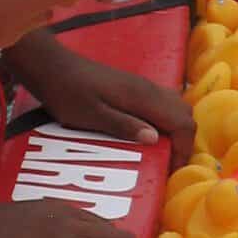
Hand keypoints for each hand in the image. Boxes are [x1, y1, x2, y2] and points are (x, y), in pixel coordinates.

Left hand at [13, 39, 200, 167]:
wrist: (52, 67)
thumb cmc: (68, 93)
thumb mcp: (91, 115)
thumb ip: (123, 125)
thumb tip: (154, 139)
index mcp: (142, 97)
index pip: (182, 122)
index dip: (184, 148)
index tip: (171, 170)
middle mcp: (148, 89)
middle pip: (185, 113)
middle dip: (184, 141)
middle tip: (169, 164)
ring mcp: (143, 86)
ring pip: (176, 107)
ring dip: (176, 130)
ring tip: (162, 152)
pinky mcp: (134, 87)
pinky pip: (163, 103)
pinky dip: (166, 121)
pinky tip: (149, 135)